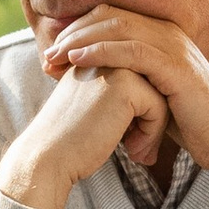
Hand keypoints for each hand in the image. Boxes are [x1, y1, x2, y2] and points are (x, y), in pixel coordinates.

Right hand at [0, 62, 166, 208]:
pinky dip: (152, 133)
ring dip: (155, 127)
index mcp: (96, 54)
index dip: (141, 111)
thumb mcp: (96, 107)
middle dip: (152, 117)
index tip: (129, 137)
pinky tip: (131, 150)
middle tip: (137, 147)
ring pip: (161, 93)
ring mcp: (116, 64)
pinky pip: (159, 107)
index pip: (142, 77)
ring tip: (136, 150)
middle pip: (155, 81)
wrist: (47, 157)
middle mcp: (105, 52)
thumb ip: (121, 96)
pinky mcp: (124, 84)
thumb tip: (161, 103)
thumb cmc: (71, 140)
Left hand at [38, 7, 208, 202]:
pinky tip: (78, 60)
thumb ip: (127, 79)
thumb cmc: (187, 121)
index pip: (109, 16)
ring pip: (117, 27)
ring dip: (80, 40)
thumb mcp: (151, 93)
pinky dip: (101, 51)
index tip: (52, 53)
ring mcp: (173, 46)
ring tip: (54, 57)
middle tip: (47, 54)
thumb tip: (94, 81)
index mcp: (161, 33)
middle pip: (109, 16)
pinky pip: (132, 50)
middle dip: (73, 33)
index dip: (77, 30)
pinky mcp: (176, 65)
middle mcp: (167, 32)